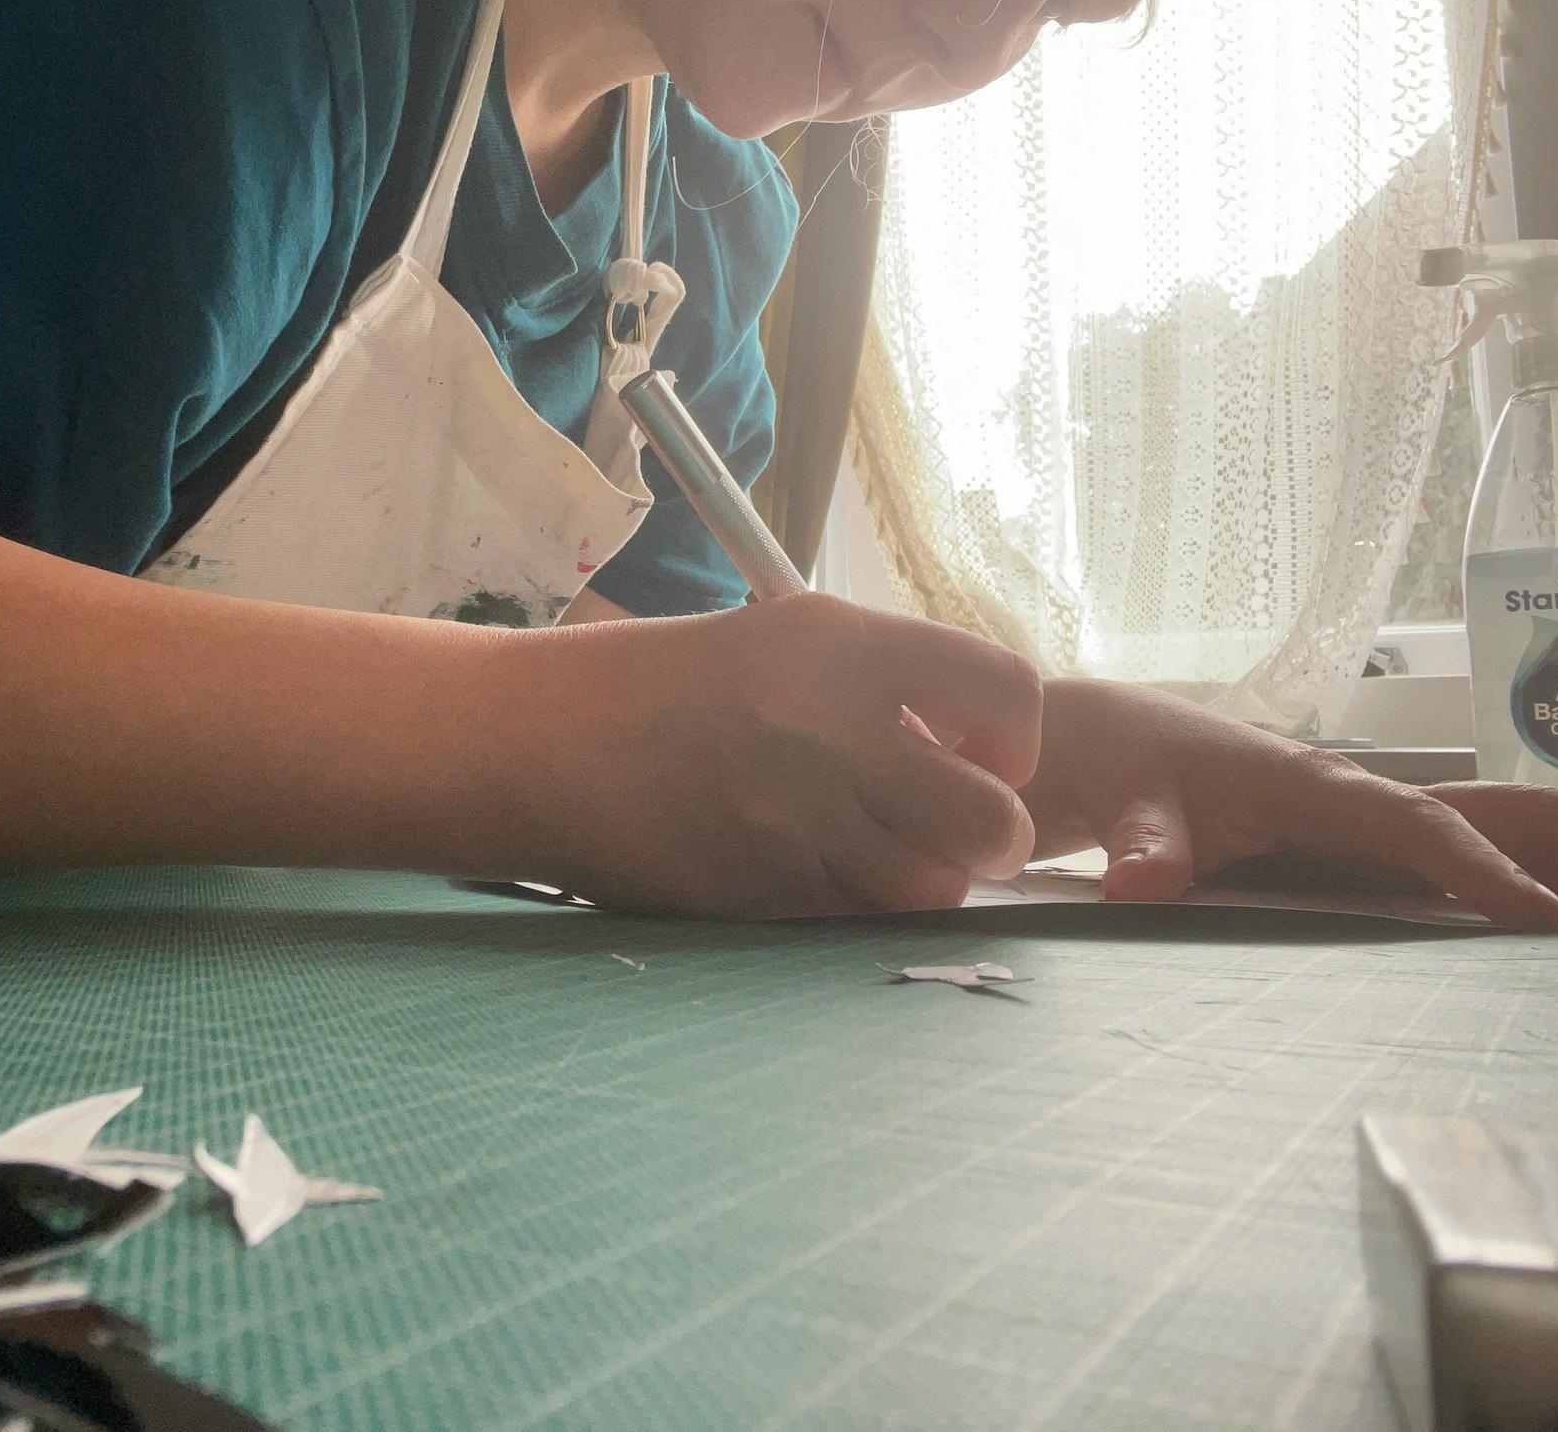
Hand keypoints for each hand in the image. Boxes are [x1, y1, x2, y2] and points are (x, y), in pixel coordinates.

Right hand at [514, 593, 1042, 916]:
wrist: (541, 740)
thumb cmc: (663, 684)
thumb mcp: (783, 639)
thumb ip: (883, 681)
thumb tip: (979, 742)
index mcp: (845, 646)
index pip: (1009, 691)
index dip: (1015, 739)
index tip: (981, 754)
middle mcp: (835, 731)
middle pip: (995, 818)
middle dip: (992, 835)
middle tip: (951, 827)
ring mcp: (799, 818)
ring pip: (933, 885)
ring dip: (921, 877)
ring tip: (871, 848)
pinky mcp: (763, 892)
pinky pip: (859, 918)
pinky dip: (856, 906)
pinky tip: (810, 867)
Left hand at [1021, 679, 1557, 926]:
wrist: (1115, 742)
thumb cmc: (1131, 770)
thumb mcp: (1129, 808)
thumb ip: (1142, 845)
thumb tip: (1137, 880)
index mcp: (1319, 787)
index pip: (1416, 827)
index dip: (1478, 868)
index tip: (1540, 915)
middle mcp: (1367, 794)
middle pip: (1500, 809)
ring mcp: (1381, 812)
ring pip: (1506, 824)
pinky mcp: (1377, 835)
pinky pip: (1481, 848)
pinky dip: (1550, 868)